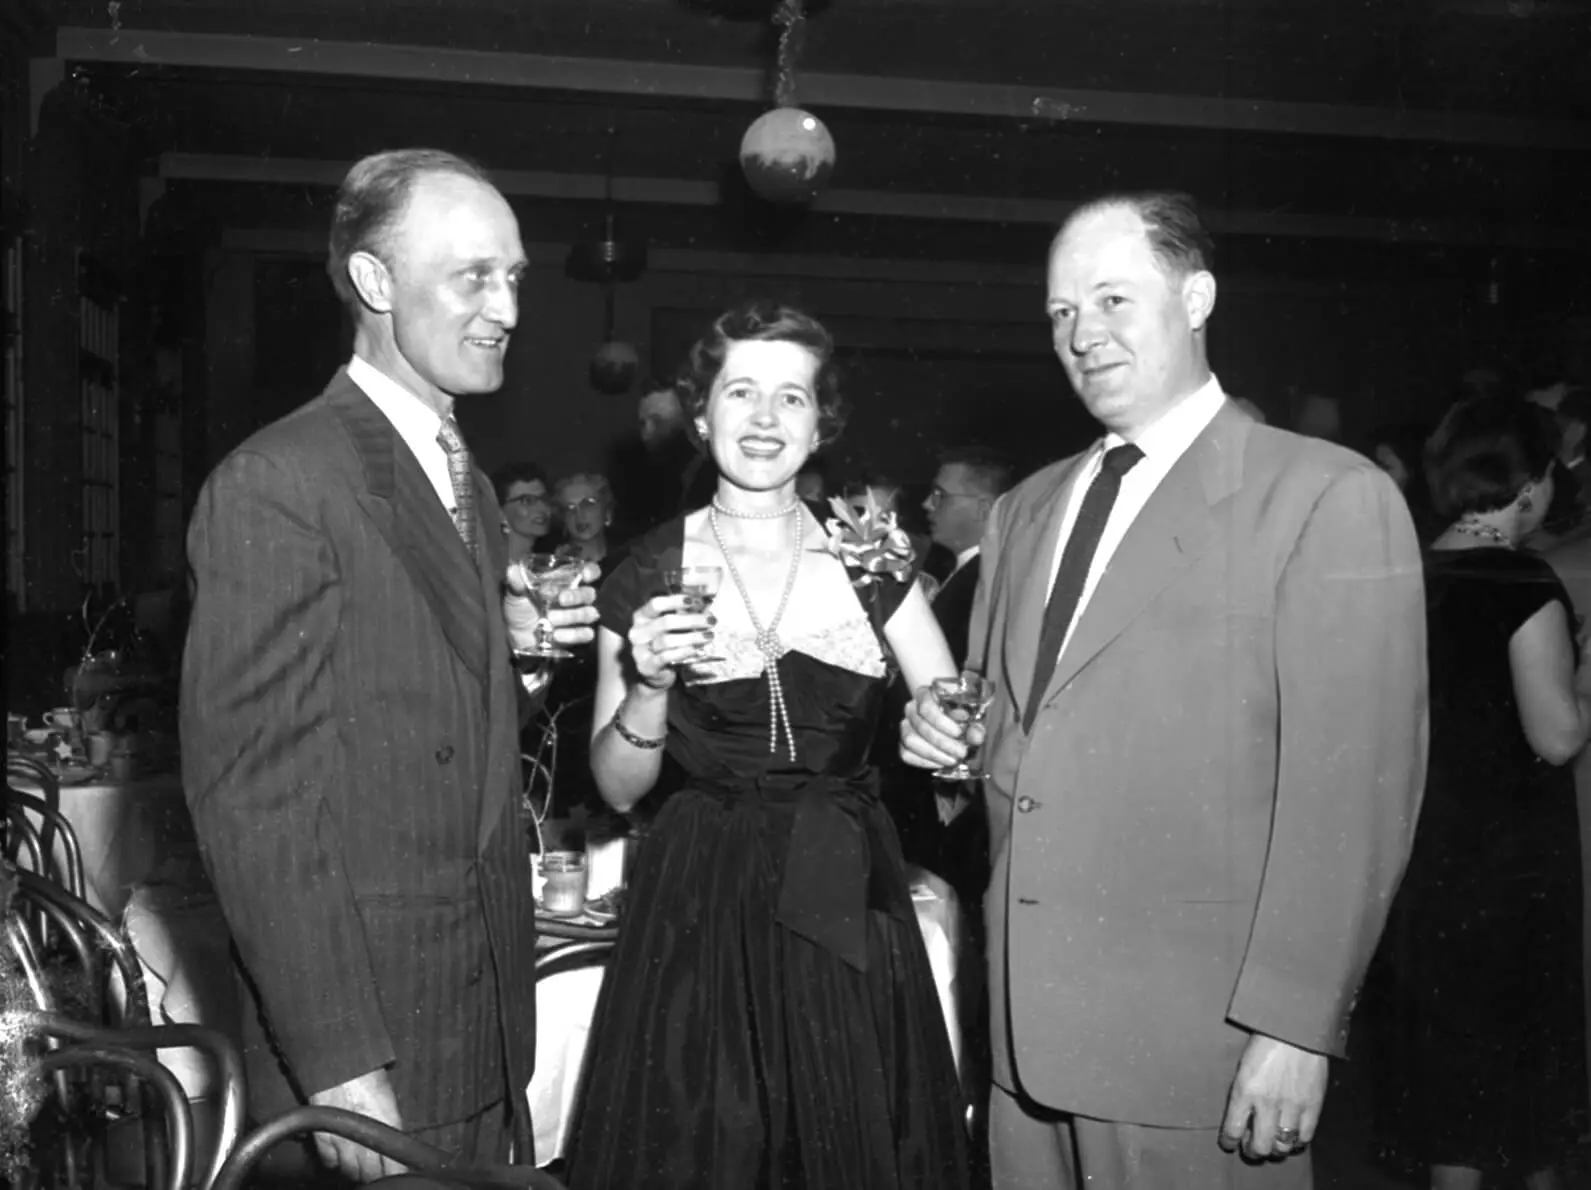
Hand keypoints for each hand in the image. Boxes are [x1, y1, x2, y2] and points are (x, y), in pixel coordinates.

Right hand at [307, 1069, 406, 1181]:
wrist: (339, 1063)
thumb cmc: (366, 1074)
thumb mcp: (388, 1098)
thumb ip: (390, 1123)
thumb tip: (395, 1141)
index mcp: (388, 1126)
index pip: (394, 1166)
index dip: (393, 1172)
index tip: (392, 1172)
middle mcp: (366, 1139)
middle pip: (370, 1173)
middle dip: (373, 1172)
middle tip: (373, 1167)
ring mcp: (343, 1142)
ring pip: (350, 1171)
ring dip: (354, 1168)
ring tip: (357, 1160)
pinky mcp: (323, 1140)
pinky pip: (330, 1162)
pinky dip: (333, 1161)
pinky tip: (338, 1154)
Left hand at [503, 561, 600, 651]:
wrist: (518, 641)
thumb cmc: (520, 613)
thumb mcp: (515, 597)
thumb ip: (516, 583)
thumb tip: (512, 570)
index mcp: (564, 584)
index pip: (587, 572)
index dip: (591, 571)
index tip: (585, 575)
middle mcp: (575, 599)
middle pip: (590, 593)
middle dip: (577, 595)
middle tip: (561, 599)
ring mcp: (578, 618)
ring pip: (590, 613)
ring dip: (571, 616)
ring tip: (551, 619)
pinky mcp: (579, 636)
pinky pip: (587, 633)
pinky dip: (572, 634)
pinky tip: (557, 635)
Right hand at [627, 593, 715, 689]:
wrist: (655, 672)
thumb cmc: (666, 643)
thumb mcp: (671, 626)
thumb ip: (685, 614)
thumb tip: (707, 602)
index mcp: (641, 616)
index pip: (656, 604)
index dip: (675, 601)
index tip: (695, 601)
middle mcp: (637, 632)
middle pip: (666, 622)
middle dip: (692, 620)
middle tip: (711, 621)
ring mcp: (639, 650)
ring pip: (667, 640)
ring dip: (692, 637)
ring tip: (709, 636)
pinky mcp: (646, 666)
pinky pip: (667, 657)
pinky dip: (684, 652)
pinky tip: (698, 649)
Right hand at [899, 684, 984, 769]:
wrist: (955, 725)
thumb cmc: (962, 716)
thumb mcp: (971, 716)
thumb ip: (974, 725)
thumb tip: (976, 735)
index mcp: (925, 694)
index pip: (926, 706)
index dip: (941, 721)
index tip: (958, 733)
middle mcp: (911, 708)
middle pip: (920, 725)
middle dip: (943, 742)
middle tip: (961, 752)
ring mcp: (906, 726)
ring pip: (910, 740)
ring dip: (933, 753)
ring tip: (952, 759)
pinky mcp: (903, 744)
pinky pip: (906, 754)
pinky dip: (924, 761)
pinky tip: (941, 762)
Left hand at [1219, 1034, 1328, 1160]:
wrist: (1296, 1028)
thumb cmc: (1265, 1042)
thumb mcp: (1243, 1065)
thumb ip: (1242, 1092)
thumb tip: (1242, 1116)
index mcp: (1244, 1090)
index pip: (1232, 1130)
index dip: (1229, 1141)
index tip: (1229, 1143)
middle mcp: (1267, 1103)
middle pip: (1259, 1147)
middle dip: (1252, 1152)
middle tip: (1251, 1147)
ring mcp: (1292, 1107)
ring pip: (1283, 1147)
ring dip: (1275, 1149)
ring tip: (1272, 1142)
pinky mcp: (1313, 1106)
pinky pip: (1304, 1138)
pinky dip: (1297, 1142)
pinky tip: (1292, 1136)